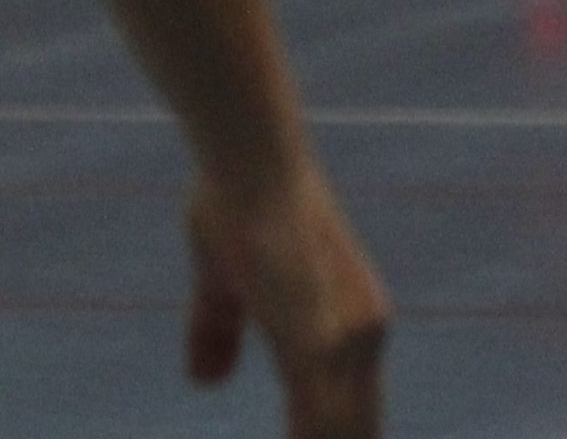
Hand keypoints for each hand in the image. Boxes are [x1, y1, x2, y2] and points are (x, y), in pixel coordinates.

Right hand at [187, 160, 387, 437]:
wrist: (249, 156)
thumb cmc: (239, 204)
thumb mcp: (220, 282)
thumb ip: (218, 331)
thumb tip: (204, 382)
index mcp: (348, 330)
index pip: (351, 425)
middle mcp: (362, 336)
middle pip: (358, 438)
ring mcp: (347, 336)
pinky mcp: (320, 333)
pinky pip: (320, 421)